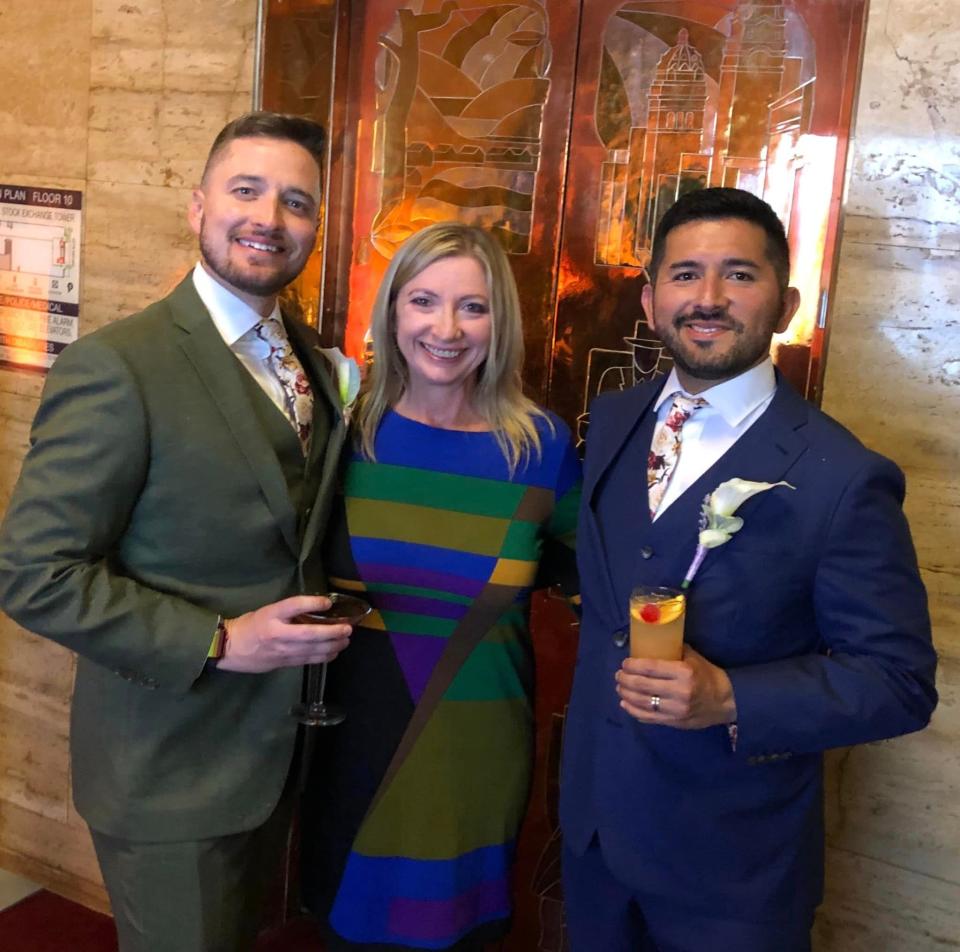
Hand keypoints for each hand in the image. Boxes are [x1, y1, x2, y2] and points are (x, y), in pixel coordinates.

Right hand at [217, 595, 351, 673]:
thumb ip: (289, 612)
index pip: (294, 605)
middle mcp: (277, 633)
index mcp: (271, 615)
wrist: (229, 648)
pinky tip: (334, 652)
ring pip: (311, 650)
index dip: (313, 603)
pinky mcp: (283, 663)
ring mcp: (281, 650)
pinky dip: (324, 656)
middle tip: (348, 628)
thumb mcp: (267, 611)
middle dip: (332, 632)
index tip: (328, 601)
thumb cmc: (250, 625)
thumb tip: (317, 608)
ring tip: (346, 640)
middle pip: (309, 633)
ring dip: (333, 645)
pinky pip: (308, 660)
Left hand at [615, 645, 736, 728]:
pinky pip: (649, 717)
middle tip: (618, 675)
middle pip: (643, 686)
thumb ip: (673, 651)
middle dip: (626, 680)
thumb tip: (651, 642)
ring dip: (626, 694)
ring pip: (643, 702)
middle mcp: (679, 692)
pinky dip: (634, 711)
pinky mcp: (674, 722)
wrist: (725, 701)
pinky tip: (625, 703)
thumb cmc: (707, 675)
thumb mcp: (693, 658)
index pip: (651, 668)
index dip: (633, 666)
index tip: (625, 663)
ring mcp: (676, 709)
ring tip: (619, 687)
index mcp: (683, 672)